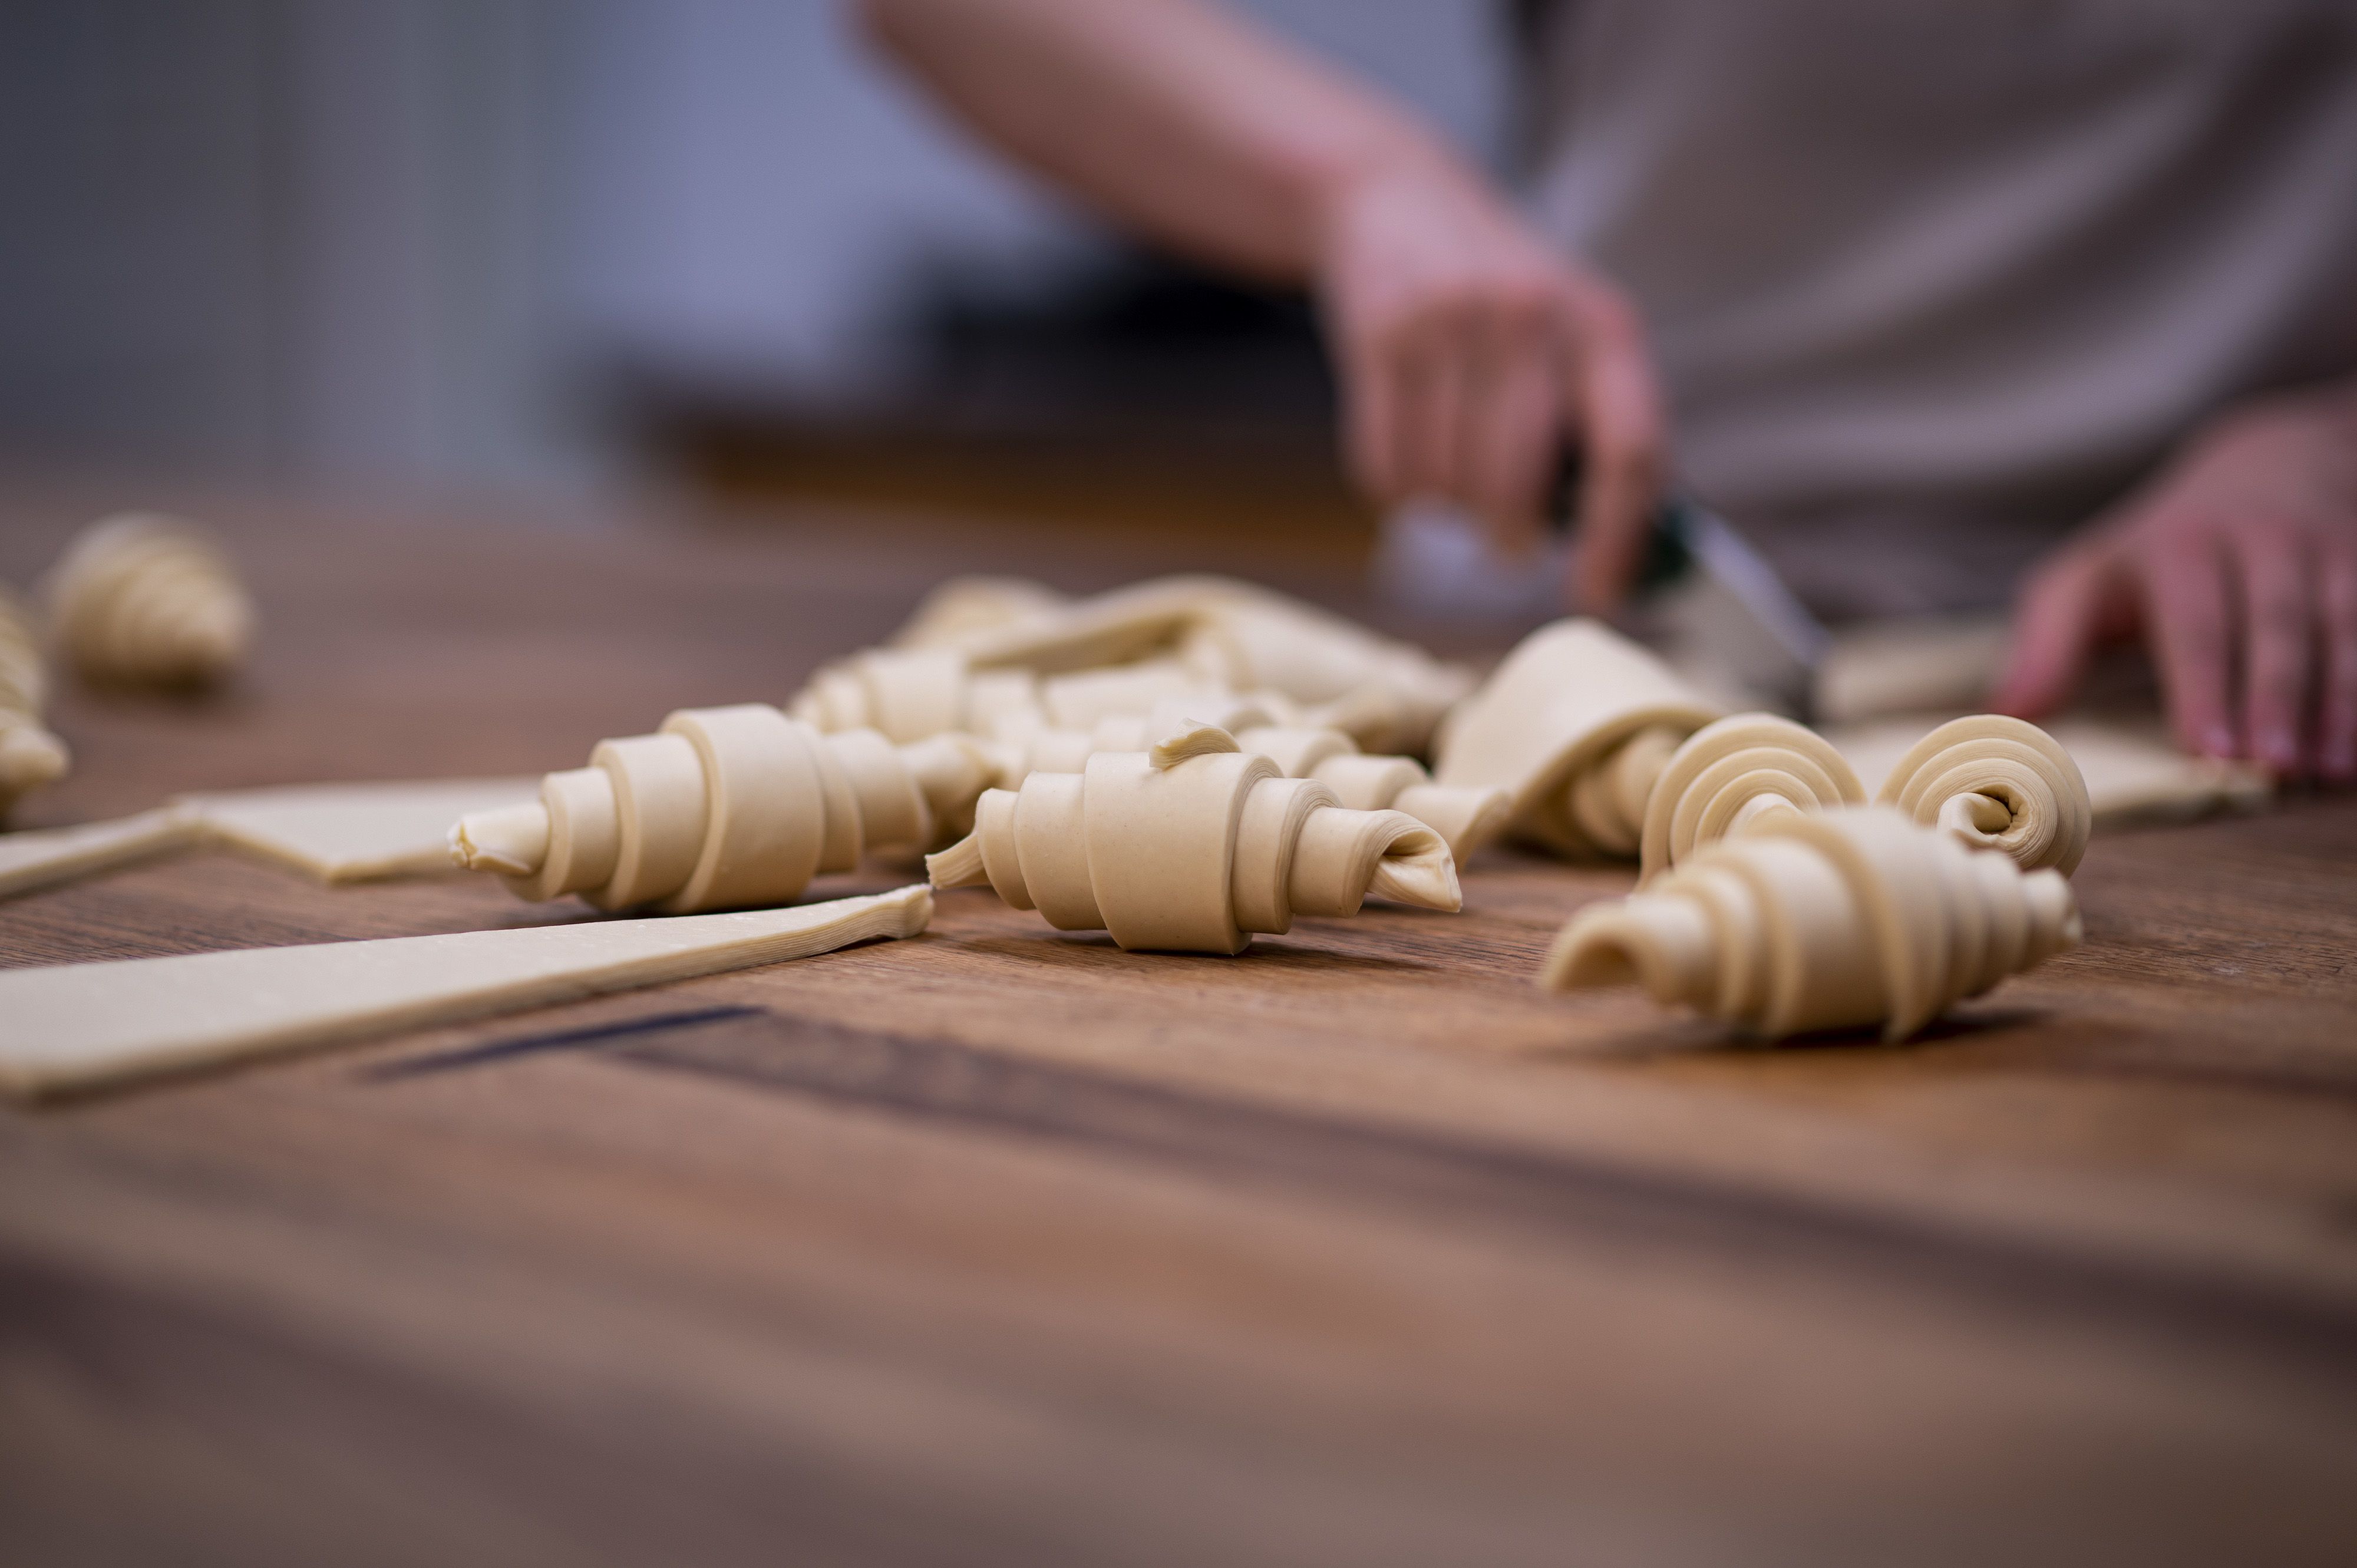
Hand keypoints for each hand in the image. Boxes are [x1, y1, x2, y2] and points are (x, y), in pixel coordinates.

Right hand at [1312, 155, 1665, 608]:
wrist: (1399, 200)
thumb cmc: (1505, 299)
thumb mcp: (1574, 333)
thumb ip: (1601, 424)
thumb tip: (1626, 550)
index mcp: (1603, 326)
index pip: (1628, 454)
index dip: (1616, 540)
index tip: (1596, 595)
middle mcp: (1532, 319)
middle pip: (1519, 485)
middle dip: (1509, 536)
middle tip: (1507, 545)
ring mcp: (1449, 325)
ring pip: (1446, 485)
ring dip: (1447, 510)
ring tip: (1453, 479)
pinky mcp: (1378, 337)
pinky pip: (1384, 468)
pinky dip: (1396, 492)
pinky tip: (1409, 460)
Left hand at [1997, 386, 2356, 779]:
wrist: (2272, 460)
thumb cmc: (2160, 548)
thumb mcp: (2088, 577)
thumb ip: (2047, 643)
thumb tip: (2006, 713)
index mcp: (2183, 545)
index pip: (2195, 624)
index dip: (2202, 689)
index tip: (2206, 752)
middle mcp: (2264, 539)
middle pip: (2274, 625)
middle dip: (2273, 697)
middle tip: (2270, 768)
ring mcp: (2329, 547)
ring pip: (2342, 625)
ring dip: (2339, 699)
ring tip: (2327, 769)